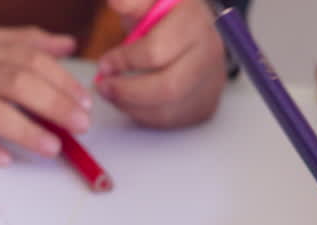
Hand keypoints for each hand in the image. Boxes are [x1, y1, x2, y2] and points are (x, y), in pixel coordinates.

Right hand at [0, 26, 90, 164]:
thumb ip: (26, 42)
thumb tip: (68, 44)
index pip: (31, 60)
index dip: (61, 81)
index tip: (85, 101)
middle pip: (16, 83)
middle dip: (53, 104)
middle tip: (80, 125)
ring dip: (24, 129)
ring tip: (52, 147)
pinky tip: (3, 159)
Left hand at [94, 0, 227, 127]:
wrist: (195, 33)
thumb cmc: (164, 16)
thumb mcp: (148, 1)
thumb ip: (132, 1)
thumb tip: (117, 3)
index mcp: (194, 21)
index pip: (157, 51)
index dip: (125, 61)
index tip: (105, 63)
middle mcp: (210, 52)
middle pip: (168, 88)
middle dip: (128, 92)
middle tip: (104, 87)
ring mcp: (212, 83)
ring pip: (169, 109)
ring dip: (132, 106)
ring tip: (113, 94)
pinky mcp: (206, 105)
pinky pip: (172, 120)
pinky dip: (144, 115)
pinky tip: (131, 102)